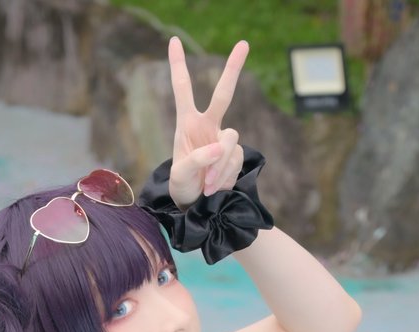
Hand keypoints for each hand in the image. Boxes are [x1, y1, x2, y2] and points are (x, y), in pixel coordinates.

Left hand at [166, 35, 248, 208]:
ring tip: (208, 185)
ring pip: (231, 142)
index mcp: (187, 122)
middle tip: (244, 43)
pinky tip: (216, 186)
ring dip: (220, 167)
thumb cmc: (182, 185)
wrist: (196, 203)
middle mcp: (207, 125)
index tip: (174, 41)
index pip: (183, 89)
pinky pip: (235, 160)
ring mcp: (223, 139)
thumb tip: (219, 148)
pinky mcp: (234, 154)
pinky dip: (226, 175)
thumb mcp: (181, 175)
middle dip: (233, 69)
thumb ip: (197, 160)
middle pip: (223, 94)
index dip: (179, 65)